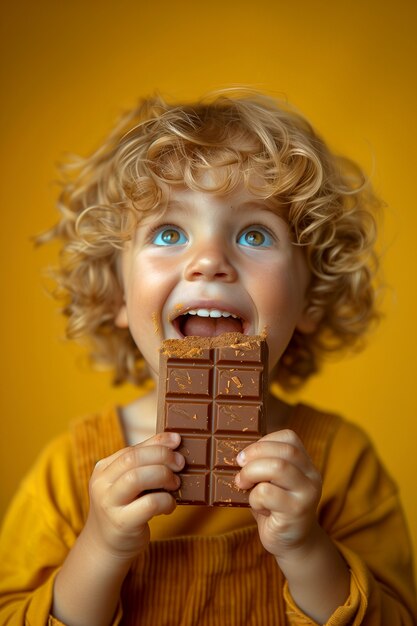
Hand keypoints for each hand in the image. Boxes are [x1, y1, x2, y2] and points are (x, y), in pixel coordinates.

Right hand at [84, 432, 183, 560]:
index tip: (177, 440)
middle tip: (180, 464)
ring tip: (175, 484)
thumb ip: (144, 464)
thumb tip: (173, 442)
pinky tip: (169, 506)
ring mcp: (109, 504)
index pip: (132, 448)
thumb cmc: (125, 508)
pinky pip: (150, 504)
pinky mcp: (121, 523)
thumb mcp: (128, 483)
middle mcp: (102, 484)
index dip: (157, 442)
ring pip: (137, 477)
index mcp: (103, 468)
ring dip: (164, 476)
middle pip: (133, 458)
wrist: (106, 548)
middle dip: (162, 456)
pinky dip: (166, 501)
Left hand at [235, 429, 321, 558]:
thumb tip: (237, 452)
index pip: (289, 437)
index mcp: (305, 464)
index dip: (264, 441)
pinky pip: (267, 493)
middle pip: (284, 450)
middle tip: (238, 465)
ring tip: (243, 484)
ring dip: (251, 473)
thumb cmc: (275, 507)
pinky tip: (257, 506)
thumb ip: (263, 464)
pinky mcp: (296, 512)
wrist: (292, 544)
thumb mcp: (271, 481)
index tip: (247, 454)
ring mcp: (307, 494)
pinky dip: (254, 497)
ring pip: (278, 467)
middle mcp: (311, 476)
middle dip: (254, 453)